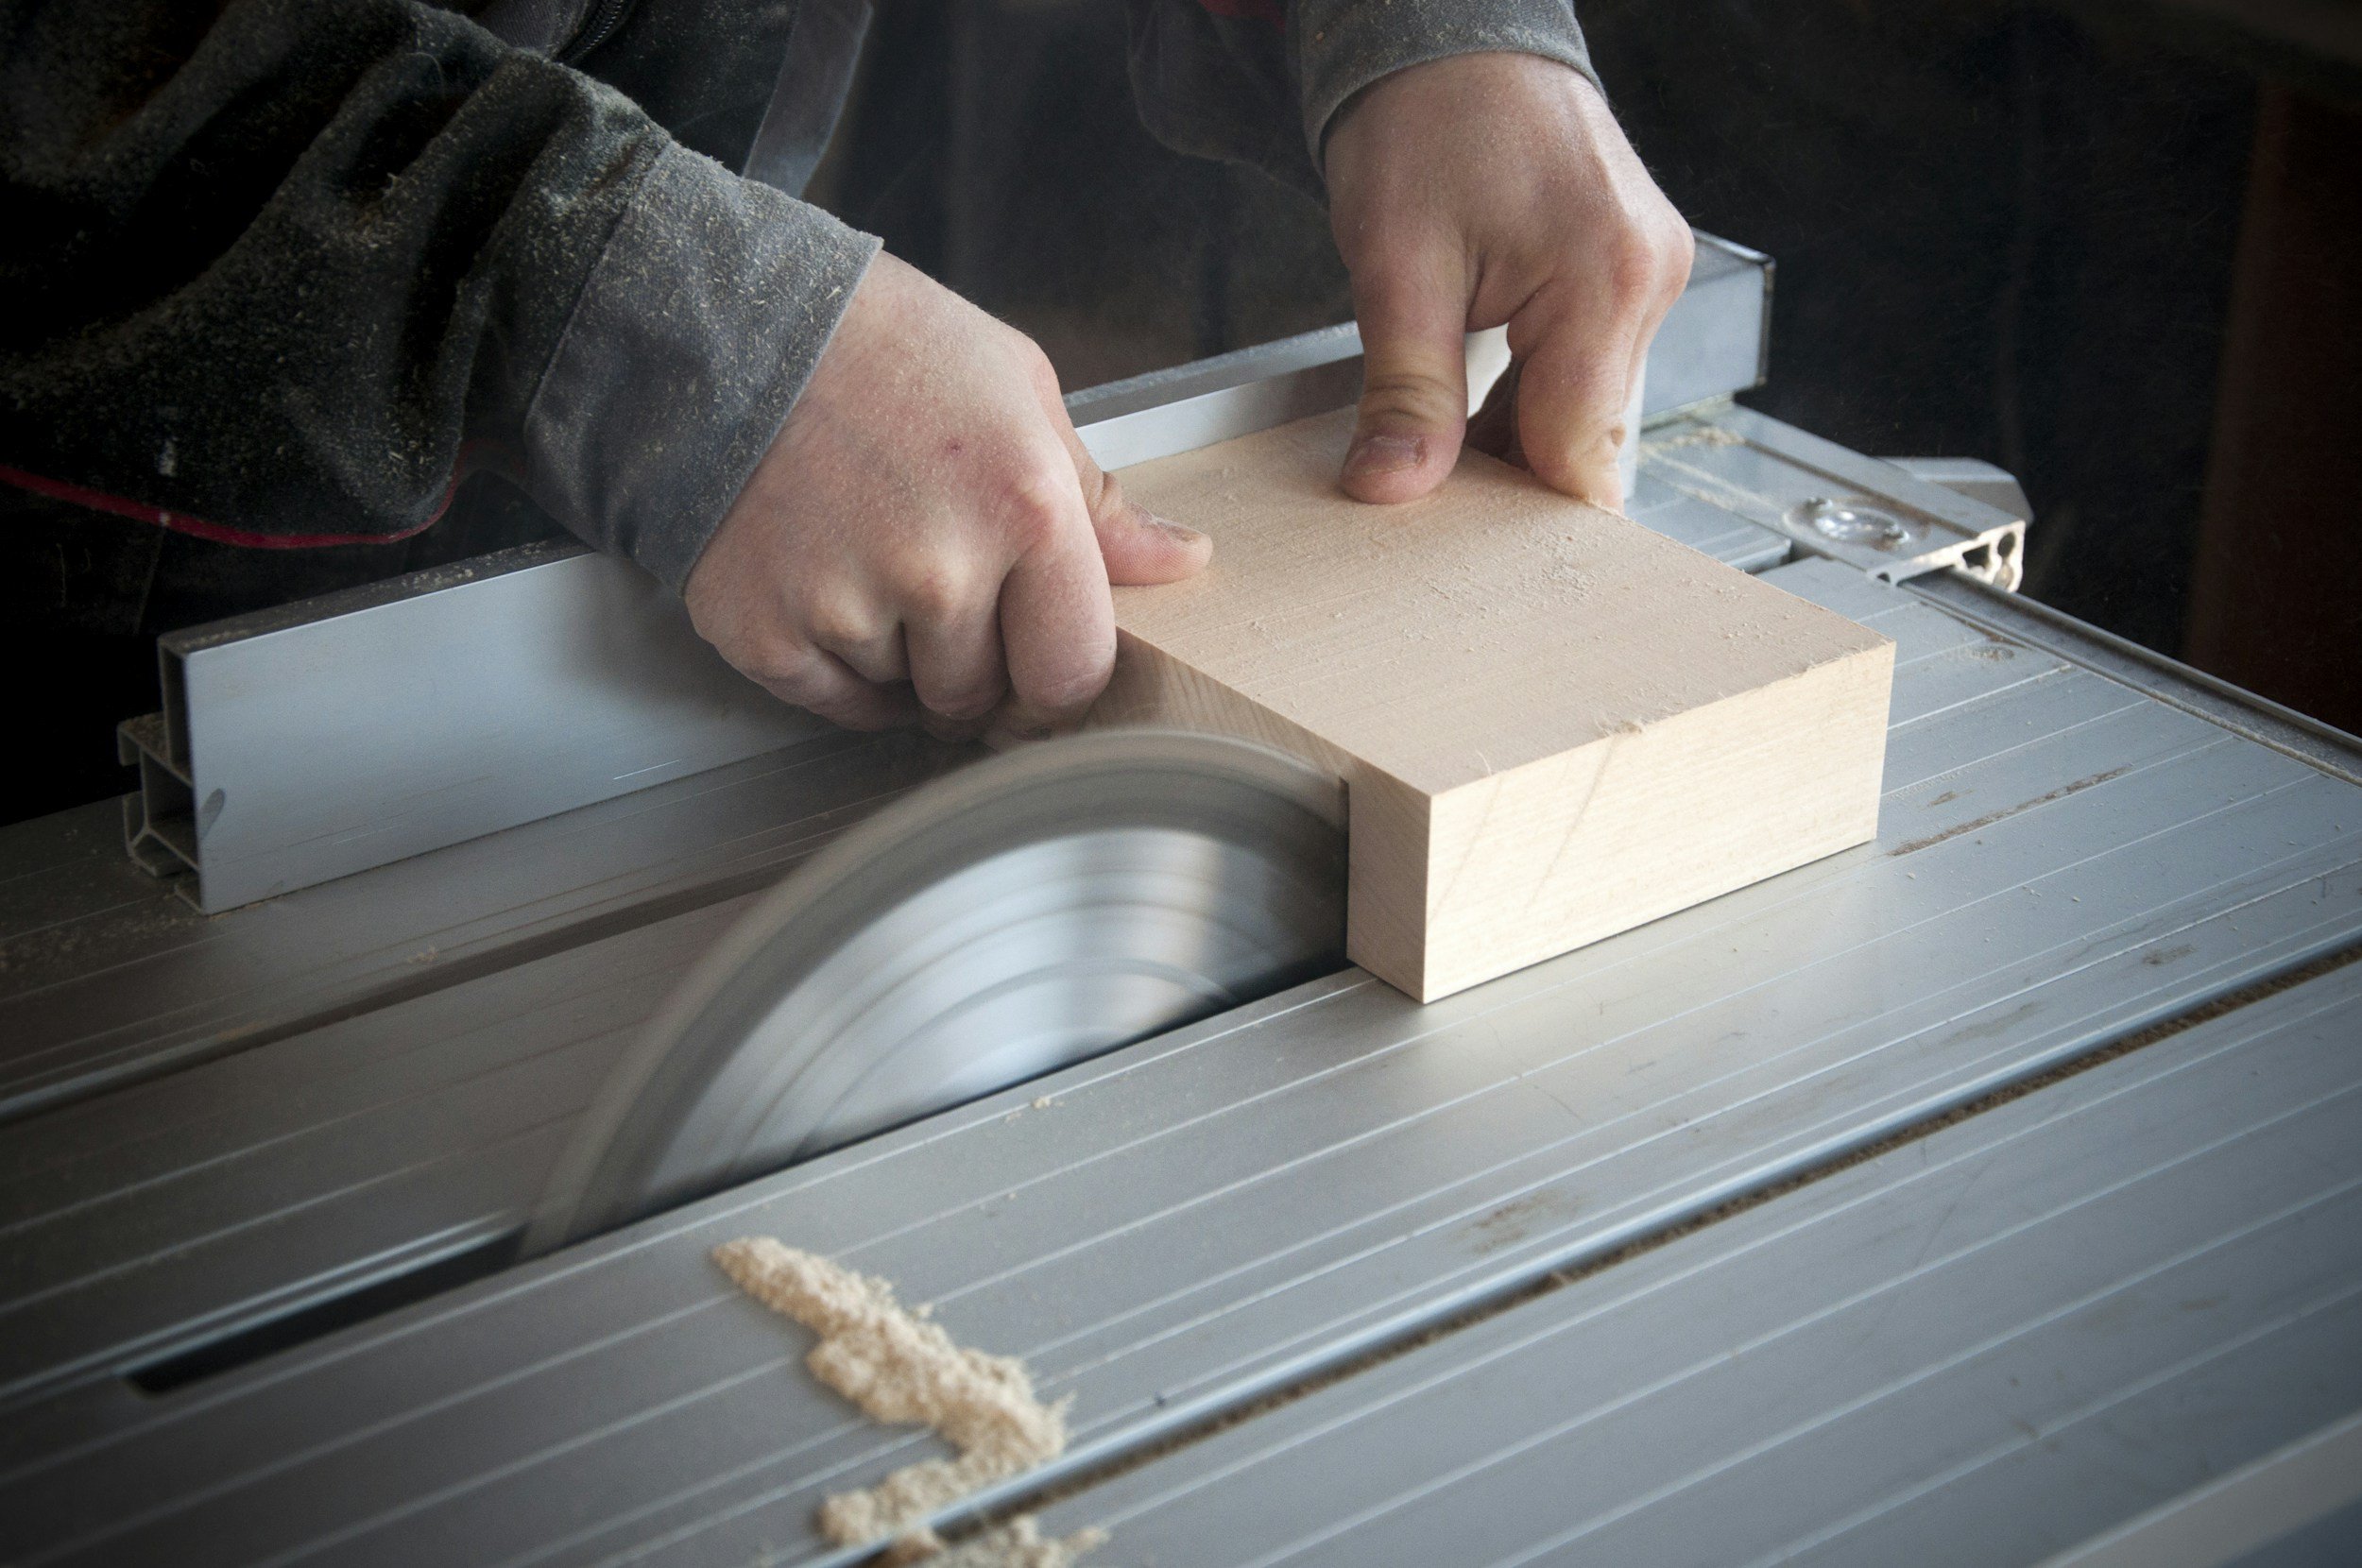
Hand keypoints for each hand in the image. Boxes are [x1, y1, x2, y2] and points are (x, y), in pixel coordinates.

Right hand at [685, 252, 1210, 735]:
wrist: (731, 324)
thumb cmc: (882, 345)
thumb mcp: (1019, 392)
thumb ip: (1099, 501)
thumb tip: (1176, 560)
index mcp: (1025, 511)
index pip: (1072, 674)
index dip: (1058, 679)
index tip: (1039, 664)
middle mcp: (939, 571)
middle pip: (982, 699)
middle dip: (974, 664)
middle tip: (941, 585)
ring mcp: (846, 608)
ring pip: (904, 700)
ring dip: (900, 657)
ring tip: (872, 556)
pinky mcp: (765, 631)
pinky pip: (832, 704)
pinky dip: (836, 666)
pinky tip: (829, 584)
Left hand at [1324, 53, 1693, 510]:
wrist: (1448, 33)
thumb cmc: (1424, 116)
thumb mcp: (1395, 263)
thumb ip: (1405, 390)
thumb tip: (1394, 489)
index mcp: (1608, 277)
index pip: (1579, 453)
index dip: (1522, 525)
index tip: (1464, 570)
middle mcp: (1648, 279)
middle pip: (1587, 441)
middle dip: (1509, 488)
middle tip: (1426, 517)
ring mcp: (1645, 276)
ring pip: (1583, 413)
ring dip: (1512, 445)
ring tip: (1435, 451)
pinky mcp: (1624, 275)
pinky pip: (1582, 373)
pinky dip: (1524, 403)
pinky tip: (1466, 413)